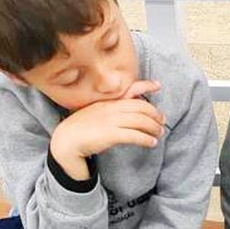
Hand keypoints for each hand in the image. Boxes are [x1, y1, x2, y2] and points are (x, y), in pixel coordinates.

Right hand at [49, 79, 164, 175]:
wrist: (67, 141)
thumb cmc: (81, 129)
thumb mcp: (96, 113)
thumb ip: (111, 110)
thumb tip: (127, 112)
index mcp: (107, 101)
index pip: (130, 89)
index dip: (145, 86)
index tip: (157, 86)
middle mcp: (111, 108)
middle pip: (140, 107)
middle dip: (155, 114)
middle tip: (162, 121)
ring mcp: (111, 121)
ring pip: (140, 121)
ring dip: (154, 128)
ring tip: (159, 133)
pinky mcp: (110, 135)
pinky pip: (134, 135)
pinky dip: (146, 139)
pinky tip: (151, 143)